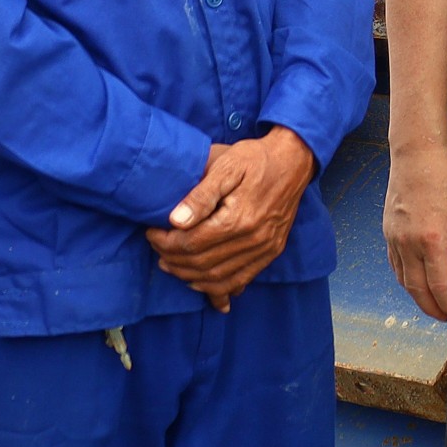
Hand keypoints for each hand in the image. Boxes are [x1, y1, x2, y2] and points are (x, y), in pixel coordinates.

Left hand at [144, 129, 316, 310]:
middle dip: (174, 260)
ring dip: (191, 277)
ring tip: (172, 266)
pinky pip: (242, 280)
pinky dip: (219, 288)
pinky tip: (202, 284)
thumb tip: (176, 220)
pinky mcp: (272, 251)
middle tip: (157, 249)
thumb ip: (201, 195)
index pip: (192, 243)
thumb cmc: (256, 158)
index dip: (166, 242)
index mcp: (239, 218)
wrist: (294, 160)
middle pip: (203, 264)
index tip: (151, 233)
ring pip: (220, 278)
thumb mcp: (226, 165)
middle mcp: (253, 239)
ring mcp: (265, 249)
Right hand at [383, 140, 446, 322]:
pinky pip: (395, 265)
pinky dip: (405, 280)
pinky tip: (417, 283)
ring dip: (417, 297)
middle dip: (432, 308)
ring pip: (403, 280)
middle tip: (445, 317)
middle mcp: (409, 243)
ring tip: (433, 305)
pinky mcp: (388, 232)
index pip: (440, 286)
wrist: (416, 156)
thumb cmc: (445, 179)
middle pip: (417, 290)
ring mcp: (395, 238)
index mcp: (432, 239)